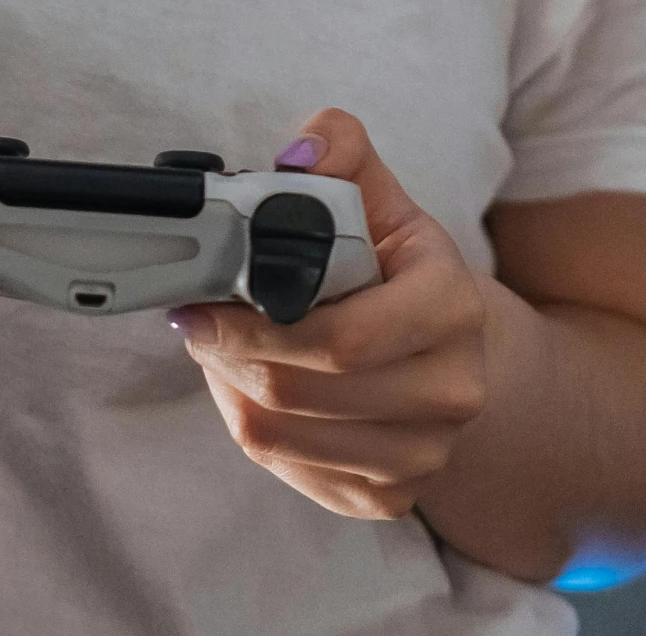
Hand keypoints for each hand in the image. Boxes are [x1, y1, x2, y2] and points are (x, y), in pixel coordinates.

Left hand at [171, 109, 486, 518]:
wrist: (443, 346)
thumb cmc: (394, 264)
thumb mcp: (375, 192)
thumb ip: (339, 148)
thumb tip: (299, 156)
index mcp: (452, 307)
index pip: (345, 337)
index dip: (257, 322)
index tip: (202, 298)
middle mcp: (451, 391)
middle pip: (301, 391)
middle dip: (229, 351)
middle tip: (193, 318)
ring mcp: (423, 454)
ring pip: (282, 437)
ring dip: (230, 388)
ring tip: (217, 345)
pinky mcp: (388, 497)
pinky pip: (289, 471)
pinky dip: (251, 425)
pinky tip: (247, 384)